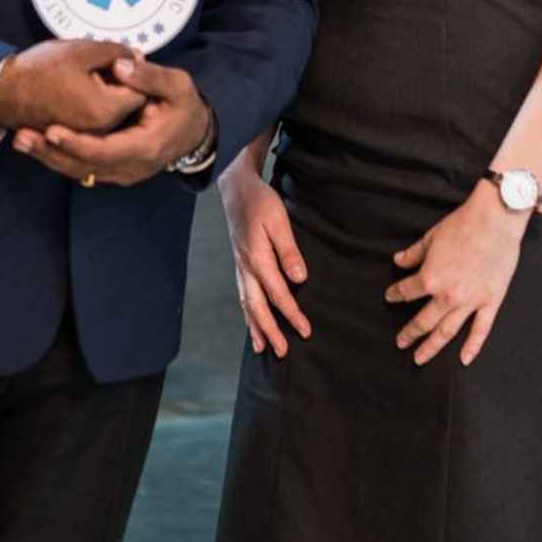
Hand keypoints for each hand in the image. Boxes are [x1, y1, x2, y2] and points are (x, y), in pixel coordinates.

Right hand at [0, 40, 145, 134]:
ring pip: (113, 113)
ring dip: (110, 93)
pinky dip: (96, 105)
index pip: (141, 91)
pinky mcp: (76, 137)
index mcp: (106, 110)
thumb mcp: (83, 50)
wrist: (2, 92)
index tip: (121, 57)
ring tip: (90, 73)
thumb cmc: (40, 70)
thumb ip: (117, 52)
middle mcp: (101, 131)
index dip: (134, 71)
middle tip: (104, 63)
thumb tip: (137, 56)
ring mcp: (88, 137)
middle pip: (128, 105)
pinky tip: (83, 86)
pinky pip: (98, 122)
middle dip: (123, 83)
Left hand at [13, 53, 208, 187]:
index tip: (51, 131)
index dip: (77, 143)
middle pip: (84, 167)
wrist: (193, 131)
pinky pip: (80, 168)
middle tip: (22, 137)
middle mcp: (130, 167)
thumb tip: (122, 65)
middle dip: (52, 153)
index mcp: (146, 147)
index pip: (106, 151)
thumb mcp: (177, 85)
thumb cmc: (184, 106)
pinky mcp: (110, 170)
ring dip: (48, 157)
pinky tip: (34, 144)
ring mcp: (120, 172)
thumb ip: (150, 76)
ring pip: (78, 171)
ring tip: (20, 140)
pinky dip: (56, 157)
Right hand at [220, 160, 310, 356]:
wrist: (236, 189)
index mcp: (258, 259)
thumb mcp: (279, 221)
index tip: (305, 330)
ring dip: (255, 327)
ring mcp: (240, 268)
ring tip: (263, 347)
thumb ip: (289, 251)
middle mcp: (246, 268)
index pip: (278, 294)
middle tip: (282, 352)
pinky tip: (252, 321)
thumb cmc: (260, 203)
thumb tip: (299, 279)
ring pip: (247, 304)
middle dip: (270, 331)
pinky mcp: (239, 264)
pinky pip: (242, 295)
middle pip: (258, 307)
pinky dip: (247, 313)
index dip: (291, 314)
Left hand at [386, 181, 526, 365]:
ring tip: (420, 358)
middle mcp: (448, 296)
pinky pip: (480, 330)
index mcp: (430, 278)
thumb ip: (413, 254)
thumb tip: (398, 261)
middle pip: (424, 321)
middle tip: (400, 343)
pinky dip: (472, 347)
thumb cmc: (462, 225)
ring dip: (432, 347)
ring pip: (447, 332)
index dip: (396, 294)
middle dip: (410, 333)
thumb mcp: (430, 238)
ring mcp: (471, 302)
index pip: (407, 291)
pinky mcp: (491, 302)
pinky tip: (463, 359)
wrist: (495, 220)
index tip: (390, 297)